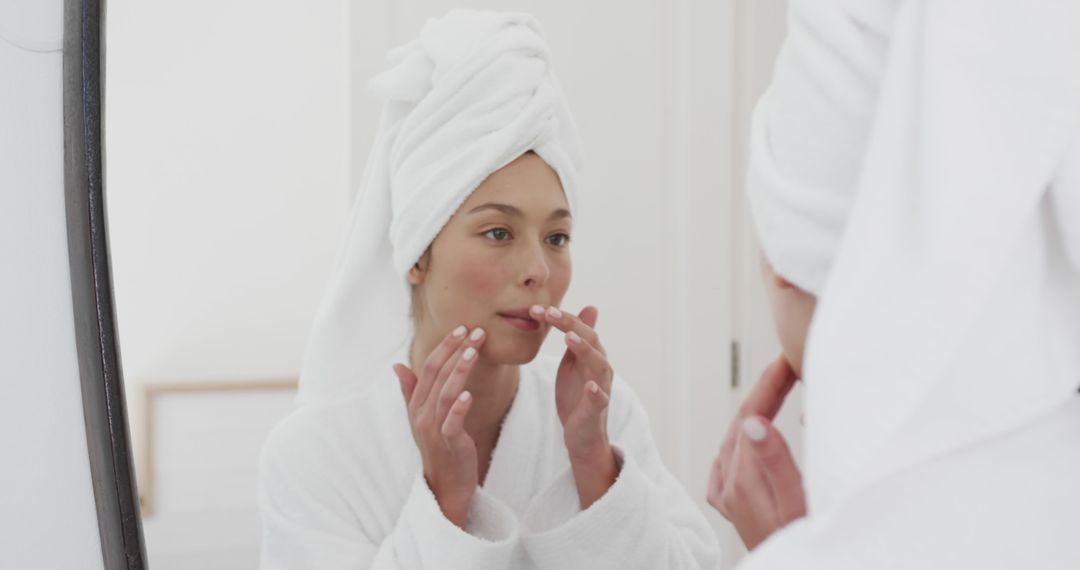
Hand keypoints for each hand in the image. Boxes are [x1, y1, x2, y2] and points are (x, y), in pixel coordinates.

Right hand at [393, 325, 486, 527]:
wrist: (445, 485)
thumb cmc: (437, 447)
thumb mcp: (420, 417)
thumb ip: (410, 391)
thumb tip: (397, 365)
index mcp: (416, 404)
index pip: (427, 367)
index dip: (444, 347)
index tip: (462, 328)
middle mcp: (422, 414)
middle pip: (437, 375)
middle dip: (456, 351)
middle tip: (475, 332)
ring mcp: (434, 429)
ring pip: (445, 393)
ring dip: (460, 371)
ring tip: (474, 351)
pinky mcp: (450, 443)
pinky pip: (452, 423)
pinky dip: (459, 408)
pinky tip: (468, 395)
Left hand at [532, 304, 617, 507]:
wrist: (583, 436)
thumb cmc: (577, 397)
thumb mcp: (574, 363)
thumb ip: (577, 338)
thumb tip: (589, 308)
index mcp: (591, 356)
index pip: (579, 329)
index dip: (560, 317)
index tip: (537, 308)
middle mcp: (599, 368)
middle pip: (590, 340)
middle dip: (570, 325)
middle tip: (548, 313)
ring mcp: (601, 389)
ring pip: (599, 365)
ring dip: (585, 350)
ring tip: (568, 338)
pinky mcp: (596, 411)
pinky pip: (600, 400)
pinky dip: (597, 393)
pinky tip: (590, 386)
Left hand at [706, 355, 805, 549]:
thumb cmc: (803, 542)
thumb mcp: (796, 504)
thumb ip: (775, 462)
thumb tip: (753, 420)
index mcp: (742, 480)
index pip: (751, 416)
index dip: (769, 385)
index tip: (785, 360)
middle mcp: (729, 486)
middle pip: (741, 425)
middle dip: (763, 392)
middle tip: (786, 365)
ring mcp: (729, 498)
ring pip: (735, 441)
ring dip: (754, 412)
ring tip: (776, 390)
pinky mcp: (735, 508)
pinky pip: (729, 464)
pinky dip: (742, 441)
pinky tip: (747, 436)